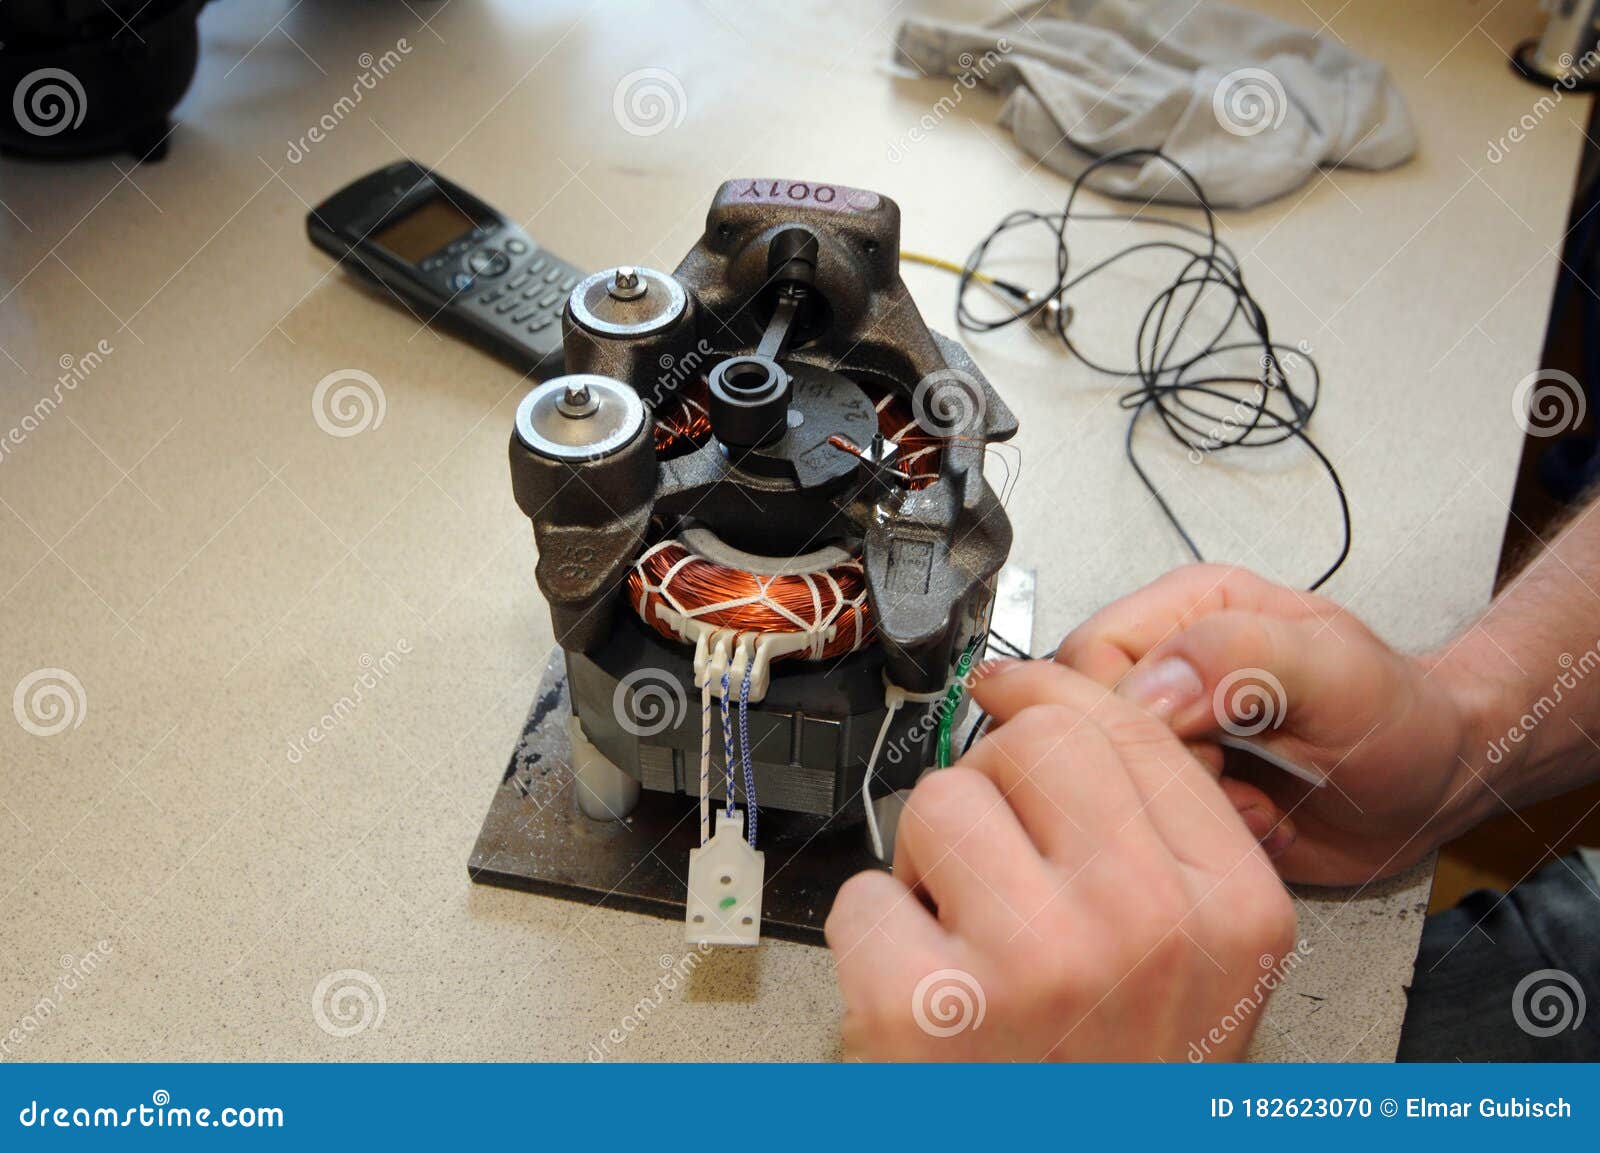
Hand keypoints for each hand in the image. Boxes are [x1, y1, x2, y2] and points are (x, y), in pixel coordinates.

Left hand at [825, 661, 1296, 1061]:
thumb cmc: (1123, 1081)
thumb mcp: (1199, 962)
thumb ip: (1154, 832)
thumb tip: (1052, 703)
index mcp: (1228, 907)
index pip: (1126, 727)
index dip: (1053, 694)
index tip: (1017, 691)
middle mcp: (1142, 926)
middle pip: (1031, 743)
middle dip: (995, 788)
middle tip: (999, 863)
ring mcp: (1032, 964)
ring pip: (938, 805)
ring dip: (931, 865)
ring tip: (967, 939)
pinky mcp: (924, 1007)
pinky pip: (865, 896)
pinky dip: (874, 941)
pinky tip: (923, 994)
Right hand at [1055, 564, 1500, 884]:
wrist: (1434, 785)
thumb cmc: (1402, 718)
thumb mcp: (1338, 674)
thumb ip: (1243, 657)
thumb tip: (1147, 686)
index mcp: (1187, 611)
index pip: (1087, 655)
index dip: (1124, 712)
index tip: (1197, 743)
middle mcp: (1166, 664)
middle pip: (1085, 720)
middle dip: (1158, 765)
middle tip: (1229, 775)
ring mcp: (1169, 729)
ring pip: (1107, 775)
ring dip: (1179, 806)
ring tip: (1250, 799)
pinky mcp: (1179, 786)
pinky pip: (1142, 819)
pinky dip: (1194, 836)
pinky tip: (1251, 820)